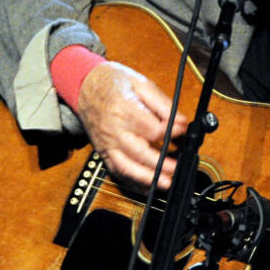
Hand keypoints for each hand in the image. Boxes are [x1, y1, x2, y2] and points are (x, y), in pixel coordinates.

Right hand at [76, 61, 187, 189]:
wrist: (86, 86)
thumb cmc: (114, 83)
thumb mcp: (141, 83)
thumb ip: (162, 104)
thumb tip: (181, 121)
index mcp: (123, 109)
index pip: (152, 129)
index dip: (171, 132)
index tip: (183, 131)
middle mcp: (113, 129)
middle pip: (140, 152)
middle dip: (161, 163)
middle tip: (178, 167)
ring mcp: (106, 143)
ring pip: (126, 167)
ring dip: (147, 178)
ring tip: (165, 182)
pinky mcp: (103, 152)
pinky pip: (116, 172)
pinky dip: (132, 182)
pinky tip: (147, 186)